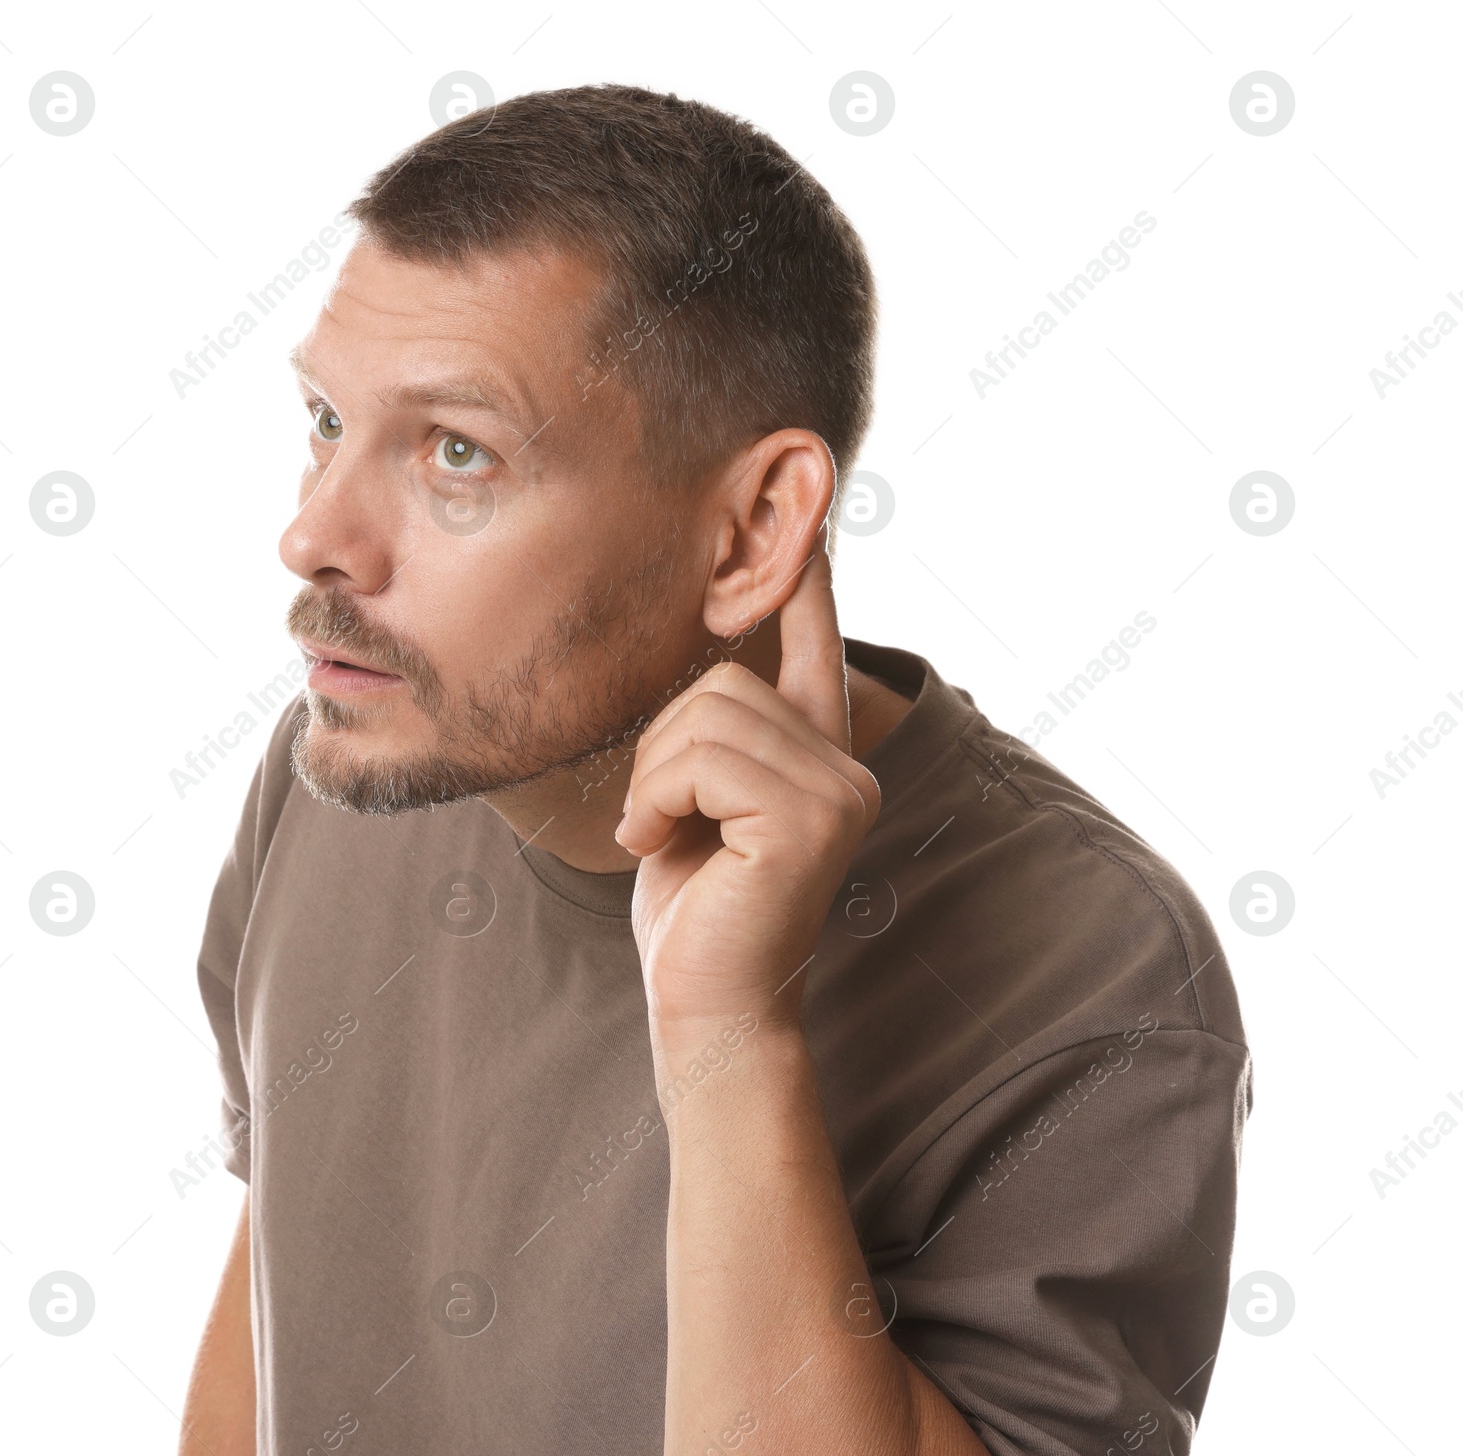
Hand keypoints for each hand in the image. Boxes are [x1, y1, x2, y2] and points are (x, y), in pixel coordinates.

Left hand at [615, 529, 881, 1033]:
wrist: (702, 1002)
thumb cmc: (692, 906)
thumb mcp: (696, 802)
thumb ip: (717, 736)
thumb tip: (714, 659)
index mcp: (818, 756)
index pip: (818, 647)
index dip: (810, 578)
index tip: (814, 496)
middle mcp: (846, 765)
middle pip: (723, 678)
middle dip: (660, 747)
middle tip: (657, 818)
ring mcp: (839, 791)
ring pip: (706, 713)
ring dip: (652, 777)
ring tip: (662, 834)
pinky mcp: (811, 820)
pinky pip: (700, 758)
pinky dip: (655, 798)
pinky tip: (662, 847)